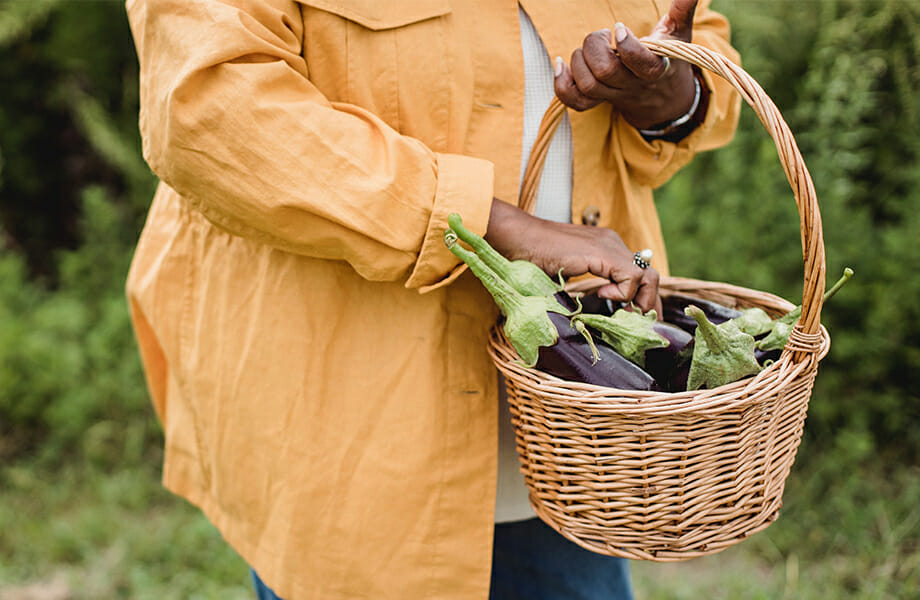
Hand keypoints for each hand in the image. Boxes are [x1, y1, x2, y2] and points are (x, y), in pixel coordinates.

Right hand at [484, 200, 660, 313]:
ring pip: (647, 275)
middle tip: (638, 325)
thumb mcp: (566, 276)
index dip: (642, 298)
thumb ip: (583, 288)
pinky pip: (631, 276)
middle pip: (650, 274)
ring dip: (639, 301)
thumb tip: (591, 315)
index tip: (633, 319)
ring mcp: (609, 245)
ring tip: (622, 314)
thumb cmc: (531, 258)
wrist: (515, 238)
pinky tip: (602, 297)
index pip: (640, 273)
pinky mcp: (601, 253)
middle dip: (649, 303)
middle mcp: (612, 243)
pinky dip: (623, 293)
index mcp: (605, 248)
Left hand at [553, 0, 698, 129]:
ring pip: (588, 86)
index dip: (627, 46)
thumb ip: (683, 9)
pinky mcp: (597, 101)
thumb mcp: (679, 33)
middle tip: (602, 35)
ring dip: (579, 61)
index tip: (619, 28)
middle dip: (595, 47)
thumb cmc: (668, 57)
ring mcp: (614, 95)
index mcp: (657, 68)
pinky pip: (575, 102)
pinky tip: (561, 64)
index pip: (641, 63)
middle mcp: (634, 85)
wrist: (660, 96)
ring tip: (589, 48)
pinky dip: (562, 84)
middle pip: (606, 72)